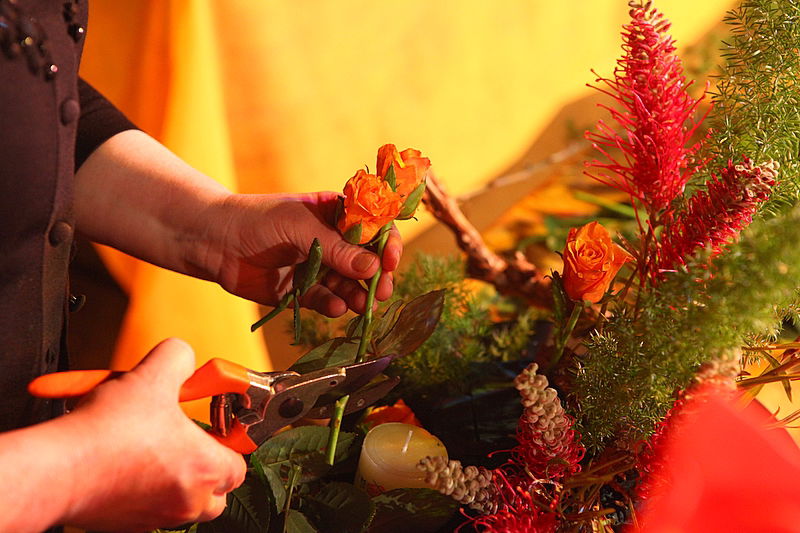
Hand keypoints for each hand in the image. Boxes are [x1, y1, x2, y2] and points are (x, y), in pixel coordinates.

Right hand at [59, 338, 245, 530]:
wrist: (58, 468)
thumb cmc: (108, 432)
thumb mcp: (154, 374)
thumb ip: (179, 358)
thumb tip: (182, 357)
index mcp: (206, 469)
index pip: (239, 465)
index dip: (228, 441)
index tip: (215, 425)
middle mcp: (187, 502)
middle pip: (215, 491)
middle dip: (204, 465)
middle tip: (185, 440)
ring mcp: (156, 518)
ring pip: (181, 501)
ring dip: (171, 475)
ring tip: (149, 447)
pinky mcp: (125, 525)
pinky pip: (146, 508)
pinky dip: (140, 487)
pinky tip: (121, 460)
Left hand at [207, 192, 402, 315]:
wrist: (215, 242)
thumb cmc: (257, 220)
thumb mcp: (299, 226)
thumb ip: (336, 248)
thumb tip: (373, 268)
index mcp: (335, 216)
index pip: (373, 228)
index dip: (386, 244)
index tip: (391, 261)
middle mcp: (331, 242)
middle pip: (367, 262)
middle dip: (377, 277)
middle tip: (382, 292)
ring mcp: (318, 267)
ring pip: (349, 285)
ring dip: (359, 295)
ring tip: (362, 305)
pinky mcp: (302, 291)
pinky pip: (326, 300)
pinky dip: (333, 305)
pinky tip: (334, 307)